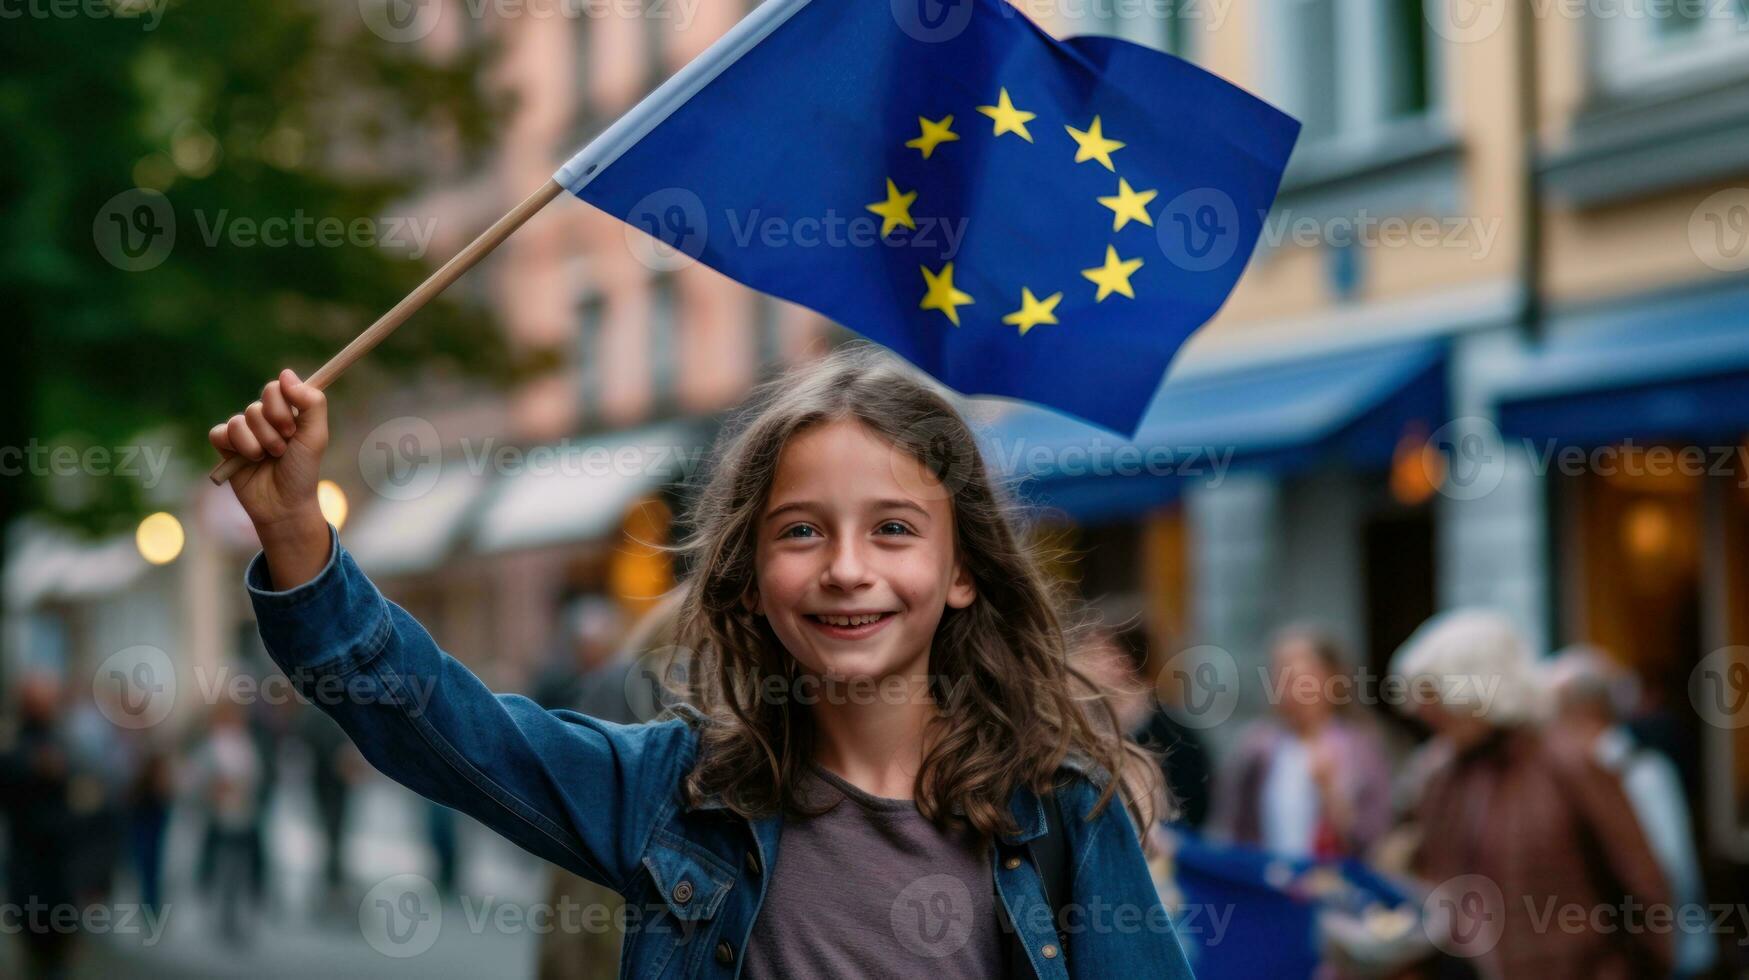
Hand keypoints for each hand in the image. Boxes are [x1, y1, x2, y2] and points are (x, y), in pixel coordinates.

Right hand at [208, 369, 328, 531]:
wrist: (283, 504)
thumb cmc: (302, 471)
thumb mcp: (315, 436)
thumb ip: (311, 402)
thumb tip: (286, 373)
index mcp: (288, 413)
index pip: (276, 388)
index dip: (281, 405)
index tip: (292, 427)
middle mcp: (265, 419)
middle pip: (257, 405)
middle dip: (272, 430)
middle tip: (283, 449)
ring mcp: (245, 432)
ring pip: (239, 420)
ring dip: (257, 443)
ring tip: (267, 459)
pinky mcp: (226, 446)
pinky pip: (220, 432)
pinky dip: (236, 446)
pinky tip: (245, 460)